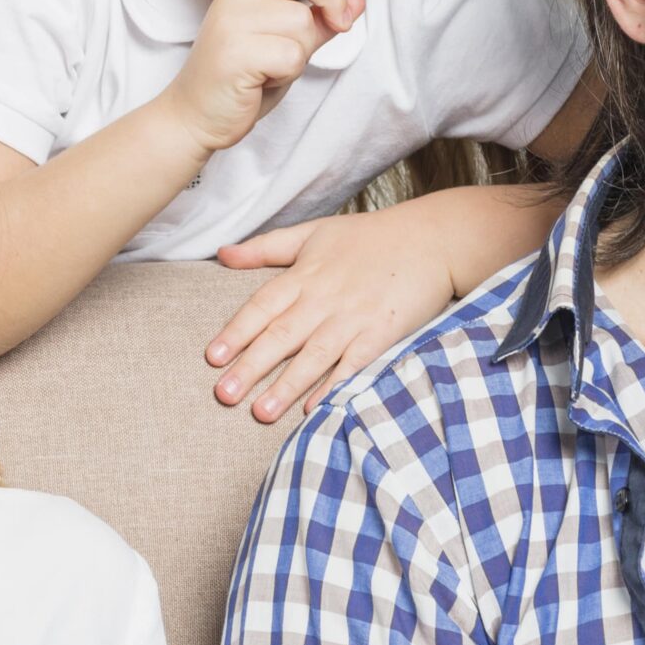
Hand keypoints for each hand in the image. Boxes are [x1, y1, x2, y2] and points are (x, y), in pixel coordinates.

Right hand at [163, 0, 362, 160]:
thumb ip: (318, 21)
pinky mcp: (235, 50)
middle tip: (339, 22)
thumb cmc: (242, 81)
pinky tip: (262, 80)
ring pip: (302, 22)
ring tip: (270, 67)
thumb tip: (355, 0)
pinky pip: (291, 54)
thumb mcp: (287, 47)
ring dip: (301, 54)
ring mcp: (233, 19)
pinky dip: (288, 74)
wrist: (198, 115)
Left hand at [210, 207, 457, 420]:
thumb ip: (266, 248)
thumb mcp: (313, 232)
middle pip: (281, 336)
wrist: (432, 239)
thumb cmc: (370, 237)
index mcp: (304, 275)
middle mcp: (324, 299)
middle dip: (251, 367)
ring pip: (313, 356)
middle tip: (224, 395)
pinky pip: (353, 365)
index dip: (236, 333)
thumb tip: (222, 254)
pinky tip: (314, 408)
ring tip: (261, 412)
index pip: (262, 306)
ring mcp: (354, 318)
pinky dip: (333, 386)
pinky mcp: (382, 333)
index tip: (213, 358)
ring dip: (287, 386)